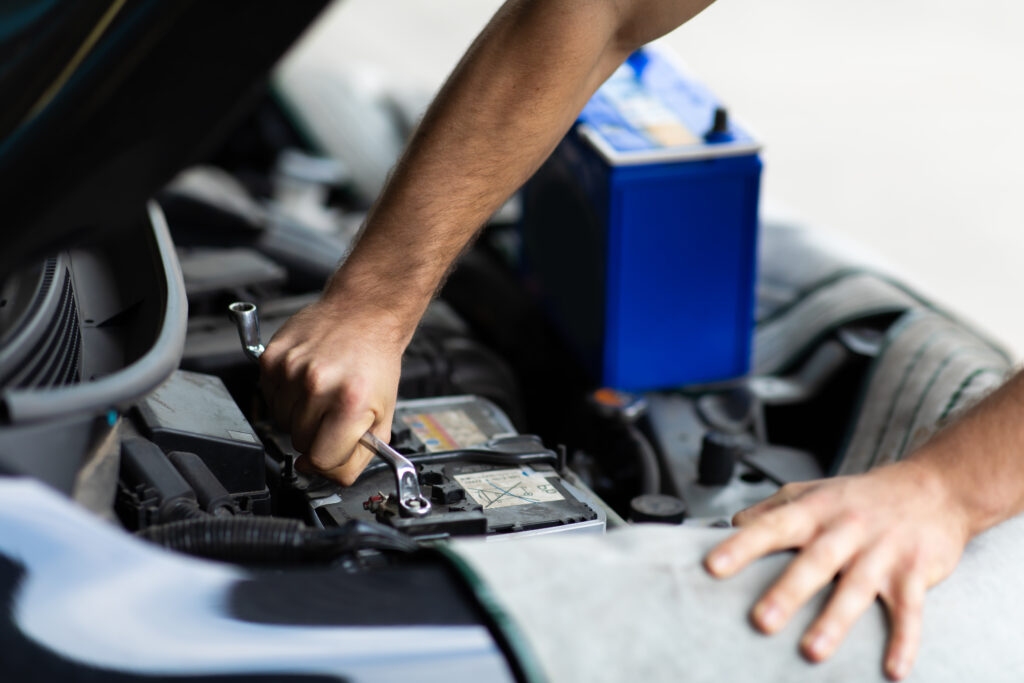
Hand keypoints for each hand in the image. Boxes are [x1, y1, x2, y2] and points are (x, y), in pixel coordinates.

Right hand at [258, 297, 405, 484]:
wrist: (363, 313)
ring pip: (282, 423)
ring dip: (300, 415)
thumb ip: (360, 454)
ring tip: (322, 392)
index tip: (334, 450)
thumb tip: (327, 475)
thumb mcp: (384, 414)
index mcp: (350, 402)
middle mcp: (317, 385)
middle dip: (317, 435)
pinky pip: (269, 398)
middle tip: (334, 412)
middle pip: (300, 443)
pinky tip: (307, 379)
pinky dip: (286, 396)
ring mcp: (290, 371)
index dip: (330, 460)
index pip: (322, 461)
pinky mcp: (271, 359)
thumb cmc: (375, 361)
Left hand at [704, 460, 970, 680]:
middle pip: (815, 561)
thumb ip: (773, 509)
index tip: (713, 566)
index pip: (773, 526)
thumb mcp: (814, 492)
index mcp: (816, 511)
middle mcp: (846, 529)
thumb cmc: (862, 496)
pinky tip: (892, 670)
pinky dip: (904, 640)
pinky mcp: (915, 572)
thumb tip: (732, 525)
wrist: (934, 487)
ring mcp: (882, 552)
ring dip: (835, 621)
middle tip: (760, 621)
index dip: (743, 546)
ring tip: (812, 652)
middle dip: (788, 592)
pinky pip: (910, 610)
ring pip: (856, 588)